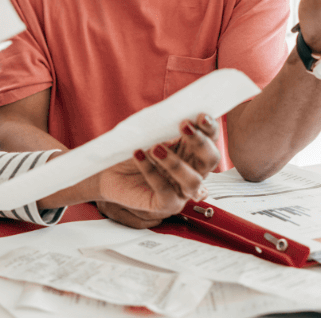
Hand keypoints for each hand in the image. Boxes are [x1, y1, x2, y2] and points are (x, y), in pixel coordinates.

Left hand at [95, 114, 220, 228]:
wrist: (109, 173)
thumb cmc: (132, 152)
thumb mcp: (148, 136)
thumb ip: (165, 130)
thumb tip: (176, 119)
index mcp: (191, 152)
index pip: (210, 140)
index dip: (210, 128)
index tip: (202, 116)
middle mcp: (192, 171)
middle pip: (211, 160)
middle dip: (201, 142)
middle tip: (184, 126)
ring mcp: (181, 190)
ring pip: (193, 180)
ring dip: (176, 162)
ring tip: (155, 148)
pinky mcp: (166, 204)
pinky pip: (165, 191)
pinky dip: (151, 172)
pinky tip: (138, 155)